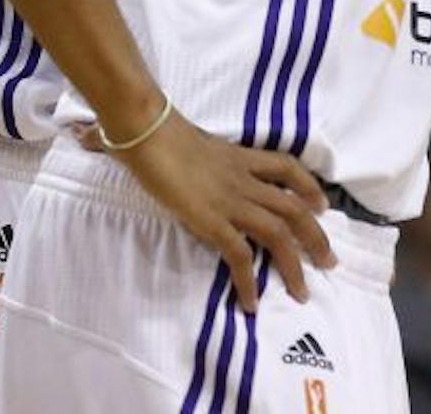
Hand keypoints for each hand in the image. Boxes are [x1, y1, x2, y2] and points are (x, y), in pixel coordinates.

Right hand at [101, 109, 336, 312]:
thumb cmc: (152, 128)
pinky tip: (250, 302)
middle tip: (329, 261)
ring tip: (302, 291)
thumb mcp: (175, 136)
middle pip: (294, 207)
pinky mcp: (212, 220)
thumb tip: (102, 134)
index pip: (286, 168)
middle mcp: (243, 180)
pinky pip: (240, 256)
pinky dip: (250, 281)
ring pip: (279, 234)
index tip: (322, 205)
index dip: (309, 187)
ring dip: (295, 265)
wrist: (146, 128)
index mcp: (238, 157)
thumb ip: (166, 143)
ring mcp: (230, 201)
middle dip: (316, 236)